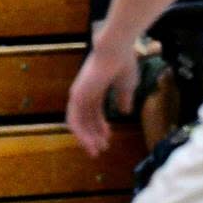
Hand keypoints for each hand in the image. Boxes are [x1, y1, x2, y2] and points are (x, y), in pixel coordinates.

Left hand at [67, 41, 138, 156]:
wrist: (117, 50)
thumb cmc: (124, 64)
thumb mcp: (127, 86)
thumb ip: (124, 99)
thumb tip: (124, 112)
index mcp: (96, 88)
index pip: (94, 111)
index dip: (100, 126)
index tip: (108, 139)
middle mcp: (85, 91)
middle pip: (85, 118)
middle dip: (93, 135)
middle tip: (101, 150)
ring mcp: (79, 92)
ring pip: (78, 121)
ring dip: (87, 138)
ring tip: (96, 151)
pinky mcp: (77, 95)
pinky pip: (75, 119)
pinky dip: (81, 133)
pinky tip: (90, 144)